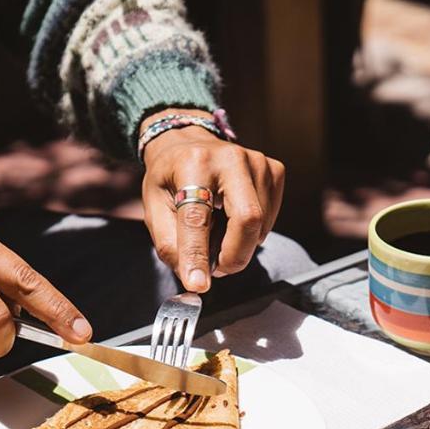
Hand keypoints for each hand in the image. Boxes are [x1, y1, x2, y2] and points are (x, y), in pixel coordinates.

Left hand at [141, 110, 284, 292]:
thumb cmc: (170, 179)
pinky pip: (269, 220)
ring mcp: (258, 162)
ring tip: (217, 235)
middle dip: (233, 256)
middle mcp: (230, 158)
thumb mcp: (154, 208)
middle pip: (247, 219)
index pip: (197, 217)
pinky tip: (232, 221)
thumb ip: (170, 245)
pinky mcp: (274, 170)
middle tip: (216, 269)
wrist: (188, 144)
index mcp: (193, 163)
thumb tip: (195, 280)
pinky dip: (252, 233)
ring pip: (260, 225)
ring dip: (239, 246)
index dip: (197, 255)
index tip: (198, 284)